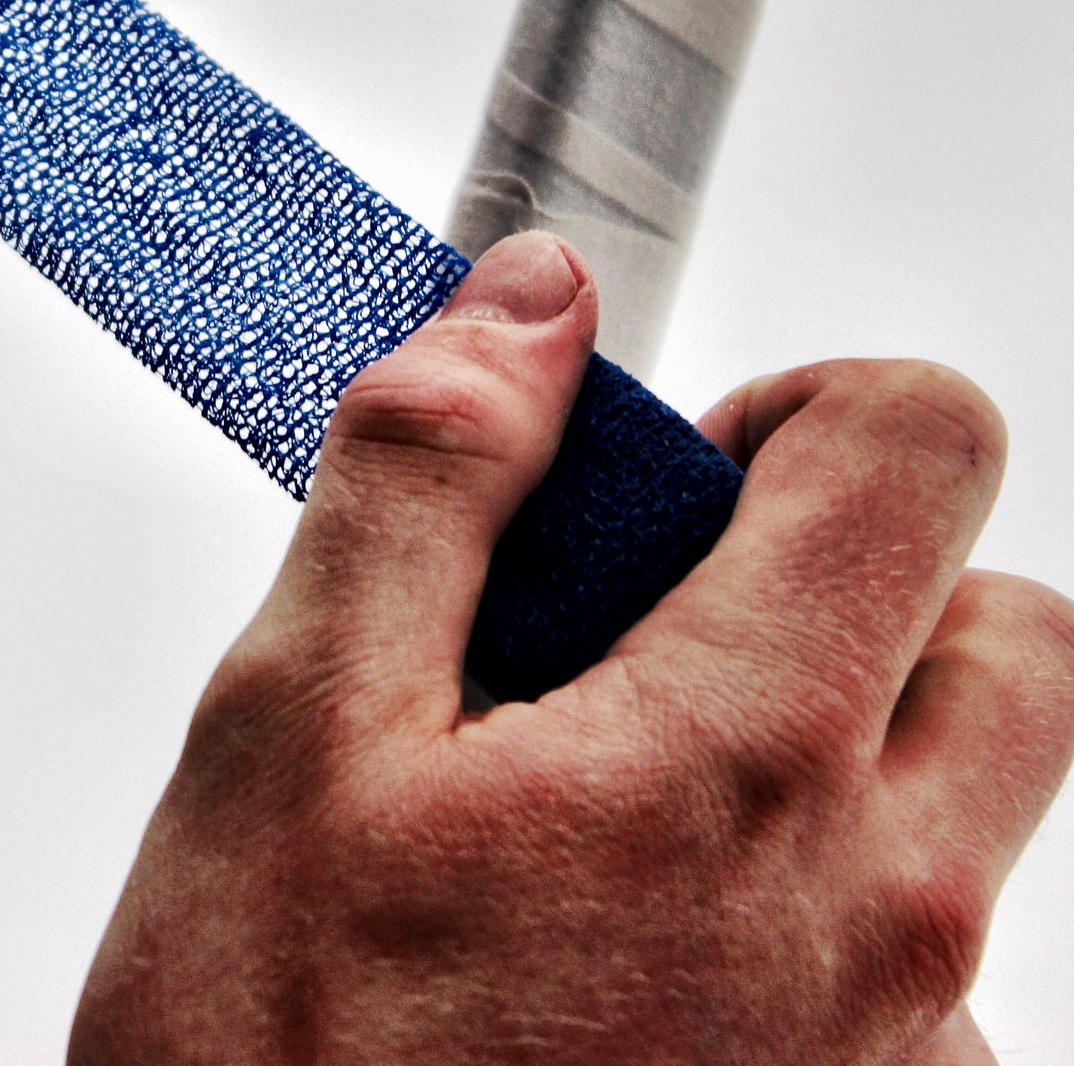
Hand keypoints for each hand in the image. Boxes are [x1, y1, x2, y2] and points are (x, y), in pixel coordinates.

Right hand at [70, 233, 1073, 1064]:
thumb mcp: (292, 723)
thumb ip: (430, 478)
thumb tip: (528, 305)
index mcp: (738, 766)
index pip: (916, 444)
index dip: (806, 408)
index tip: (701, 470)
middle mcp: (883, 924)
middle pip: (1012, 630)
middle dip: (867, 582)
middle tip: (677, 636)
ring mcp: (905, 1062)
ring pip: (975, 810)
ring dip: (837, 755)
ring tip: (624, 817)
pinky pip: (934, 968)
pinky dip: (822, 906)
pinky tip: (647, 958)